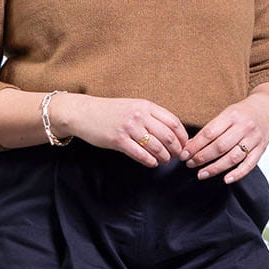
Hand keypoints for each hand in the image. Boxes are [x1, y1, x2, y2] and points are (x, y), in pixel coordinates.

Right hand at [69, 96, 189, 168]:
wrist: (84, 113)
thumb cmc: (110, 111)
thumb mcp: (134, 106)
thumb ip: (151, 116)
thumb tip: (171, 131)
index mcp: (146, 106)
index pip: (173, 122)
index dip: (182, 136)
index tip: (184, 144)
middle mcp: (139, 115)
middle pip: (168, 136)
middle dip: (176, 149)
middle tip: (178, 156)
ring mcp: (129, 128)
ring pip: (156, 147)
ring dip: (164, 157)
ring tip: (165, 160)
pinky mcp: (118, 140)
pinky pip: (140, 154)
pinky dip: (150, 161)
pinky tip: (152, 163)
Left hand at [185, 92, 268, 183]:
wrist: (266, 109)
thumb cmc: (242, 113)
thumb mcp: (225, 114)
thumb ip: (210, 129)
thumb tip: (190, 146)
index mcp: (232, 115)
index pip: (209, 133)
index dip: (195, 146)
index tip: (184, 154)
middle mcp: (244, 126)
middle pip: (220, 146)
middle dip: (202, 157)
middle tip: (189, 164)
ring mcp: (254, 139)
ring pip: (233, 157)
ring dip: (215, 168)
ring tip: (201, 174)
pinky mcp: (262, 149)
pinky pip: (249, 164)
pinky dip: (237, 174)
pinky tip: (226, 179)